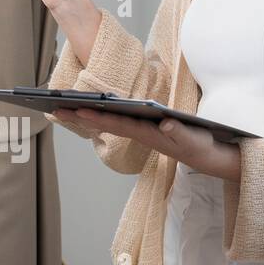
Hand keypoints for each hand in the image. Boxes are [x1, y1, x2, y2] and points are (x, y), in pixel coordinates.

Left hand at [52, 108, 241, 181]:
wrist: (208, 156)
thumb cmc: (198, 145)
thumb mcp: (192, 139)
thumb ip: (179, 132)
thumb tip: (165, 121)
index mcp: (146, 133)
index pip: (116, 123)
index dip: (96, 116)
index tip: (76, 110)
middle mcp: (139, 132)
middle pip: (105, 123)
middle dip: (80, 116)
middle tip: (55, 109)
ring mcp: (140, 131)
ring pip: (108, 122)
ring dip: (86, 116)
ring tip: (64, 108)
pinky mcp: (144, 128)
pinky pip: (116, 121)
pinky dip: (100, 115)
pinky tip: (88, 111)